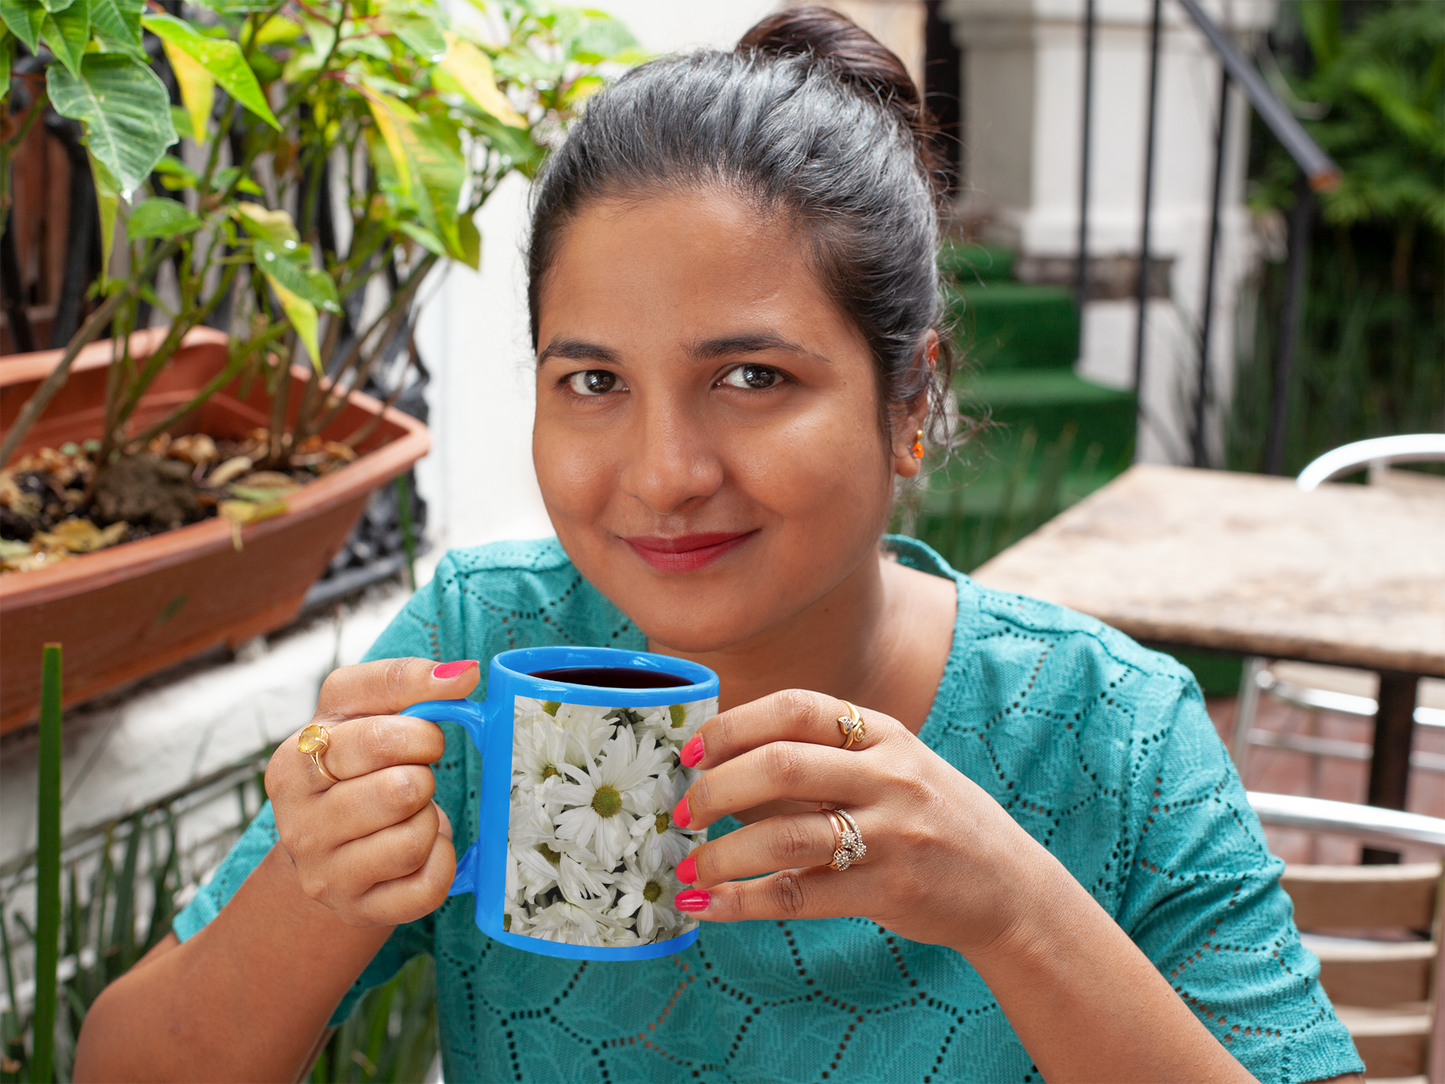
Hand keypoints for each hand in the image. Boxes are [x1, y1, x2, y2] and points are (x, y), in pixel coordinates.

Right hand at [265, 656, 478, 927]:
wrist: (329, 851)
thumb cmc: (355, 768)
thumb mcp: (361, 713)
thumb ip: (405, 683)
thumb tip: (463, 673)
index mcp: (292, 762)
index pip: (375, 733)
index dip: (420, 730)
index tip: (428, 735)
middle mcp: (298, 822)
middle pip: (402, 788)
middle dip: (425, 774)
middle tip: (416, 775)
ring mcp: (325, 873)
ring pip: (417, 837)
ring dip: (430, 818)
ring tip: (409, 813)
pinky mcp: (360, 910)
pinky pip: (429, 883)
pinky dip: (441, 860)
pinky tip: (420, 849)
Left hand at [671, 689, 1047, 954]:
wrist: (1010, 885)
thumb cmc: (931, 819)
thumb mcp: (891, 768)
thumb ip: (821, 759)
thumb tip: (721, 767)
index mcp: (884, 733)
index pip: (795, 709)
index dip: (732, 726)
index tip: (691, 753)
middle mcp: (889, 775)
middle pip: (781, 765)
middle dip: (716, 788)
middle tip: (682, 812)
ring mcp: (893, 833)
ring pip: (786, 836)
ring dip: (723, 854)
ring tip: (689, 867)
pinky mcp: (890, 890)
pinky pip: (800, 896)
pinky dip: (743, 902)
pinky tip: (709, 906)